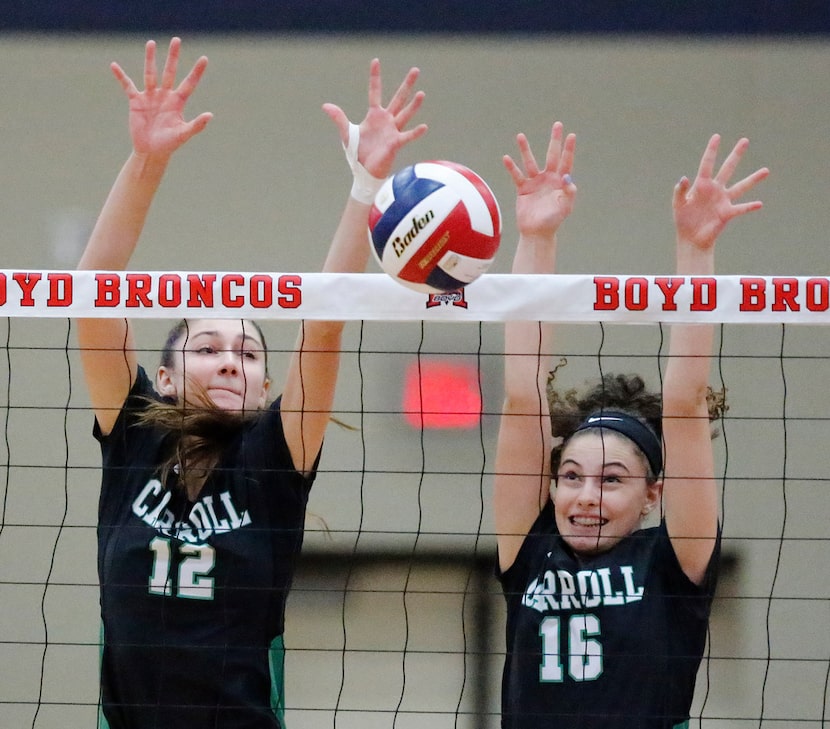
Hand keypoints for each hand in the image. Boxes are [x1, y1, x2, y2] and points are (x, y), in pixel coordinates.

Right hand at [111, 37, 212, 156]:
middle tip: (176, 40)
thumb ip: (197, 124)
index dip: (196, 71)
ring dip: (150, 59)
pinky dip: (121, 76)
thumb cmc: (169, 144)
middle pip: (170, 72)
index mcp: (178, 102)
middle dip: (173, 57)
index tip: (204, 58)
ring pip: (151, 73)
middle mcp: (165, 96)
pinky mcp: (136, 101)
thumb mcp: (183, 134)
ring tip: (151, 43)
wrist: (151, 151)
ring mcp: (150, 97)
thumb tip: (210, 115)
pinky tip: (114, 65)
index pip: (189, 83)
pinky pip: (127, 86)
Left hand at [322, 58, 427, 179]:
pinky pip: (407, 136)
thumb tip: (325, 105)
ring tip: (421, 93)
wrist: (364, 171)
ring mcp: (393, 131)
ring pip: (405, 114)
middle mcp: (386, 120)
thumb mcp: (347, 134)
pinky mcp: (395, 143)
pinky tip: (424, 126)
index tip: (376, 61)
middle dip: (406, 85)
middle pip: (398, 98)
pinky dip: (415, 132)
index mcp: (374, 115)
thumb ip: (339, 118)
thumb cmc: (357, 153)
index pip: (375, 92)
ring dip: (413, 105)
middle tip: (416, 70)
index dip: (375, 77)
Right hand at [503, 122, 576, 239]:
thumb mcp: (565, 207)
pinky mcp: (523, 189)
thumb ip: (569, 192)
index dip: (568, 149)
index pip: (566, 161)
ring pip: (530, 162)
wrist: (537, 232)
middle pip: (551, 155)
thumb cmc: (553, 221)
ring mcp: (535, 182)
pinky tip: (506, 158)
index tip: (571, 135)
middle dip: (554, 140)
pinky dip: (511, 167)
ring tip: (520, 136)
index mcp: (560, 182)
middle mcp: (548, 178)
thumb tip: (568, 176)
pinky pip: (516, 175)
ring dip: (526, 149)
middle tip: (557, 124)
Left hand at [673, 135, 768, 249]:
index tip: (716, 136)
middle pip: (727, 169)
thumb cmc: (683, 220)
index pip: (707, 164)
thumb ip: (679, 191)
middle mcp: (715, 189)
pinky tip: (759, 204)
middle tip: (745, 140)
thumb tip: (684, 178)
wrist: (690, 238)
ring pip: (741, 186)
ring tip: (766, 170)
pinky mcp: (727, 213)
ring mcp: (723, 200)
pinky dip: (749, 207)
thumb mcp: (678, 204)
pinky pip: (741, 208)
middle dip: (736, 155)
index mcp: (702, 185)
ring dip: (753, 179)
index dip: (711, 151)